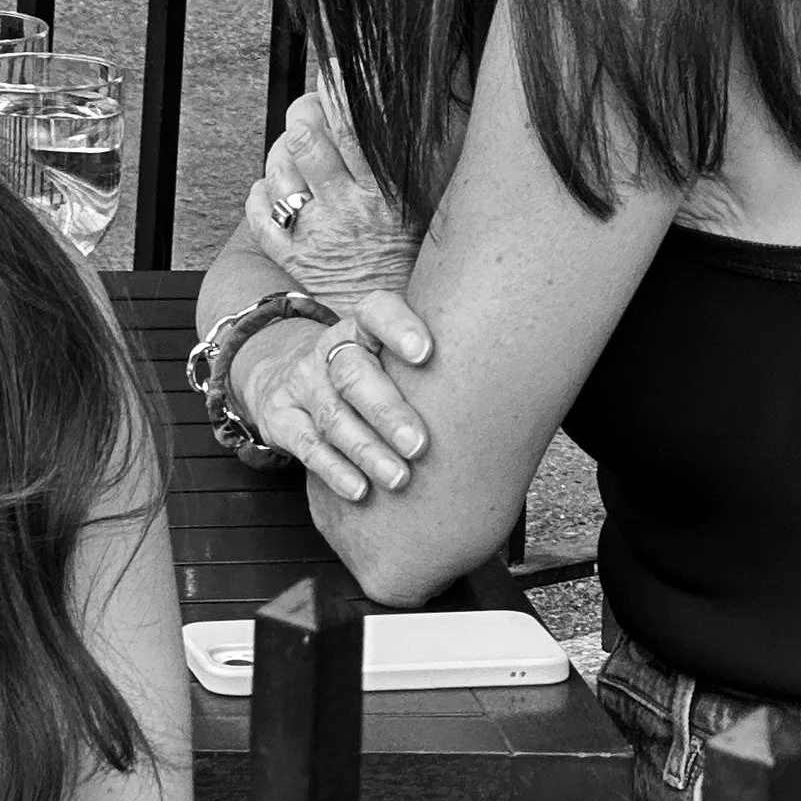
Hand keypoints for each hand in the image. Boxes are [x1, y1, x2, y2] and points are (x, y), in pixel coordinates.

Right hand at [229, 290, 434, 504]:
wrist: (283, 375)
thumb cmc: (363, 374)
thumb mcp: (388, 358)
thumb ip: (433, 370)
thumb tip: (519, 394)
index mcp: (362, 329)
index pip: (376, 311)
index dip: (397, 328)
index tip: (425, 352)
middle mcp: (330, 350)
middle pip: (354, 373)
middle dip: (387, 410)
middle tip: (420, 445)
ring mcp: (303, 382)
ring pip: (332, 413)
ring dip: (366, 448)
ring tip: (398, 478)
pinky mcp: (281, 415)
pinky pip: (306, 443)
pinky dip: (333, 469)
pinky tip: (358, 490)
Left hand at [246, 88, 414, 299]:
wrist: (400, 324)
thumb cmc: (417, 253)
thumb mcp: (431, 202)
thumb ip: (428, 154)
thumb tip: (425, 102)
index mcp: (385, 194)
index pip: (353, 128)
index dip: (338, 89)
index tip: (334, 67)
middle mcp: (346, 212)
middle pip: (305, 140)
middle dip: (303, 113)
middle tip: (311, 109)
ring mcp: (315, 235)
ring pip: (279, 171)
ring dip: (283, 151)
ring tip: (298, 148)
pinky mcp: (292, 259)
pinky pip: (260, 214)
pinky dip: (261, 193)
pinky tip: (276, 187)